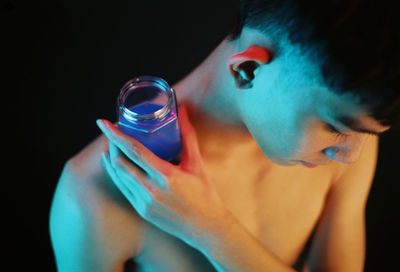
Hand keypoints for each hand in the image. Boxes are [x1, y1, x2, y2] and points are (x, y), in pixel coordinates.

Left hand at [96, 105, 227, 250]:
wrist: (205, 227)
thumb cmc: (204, 194)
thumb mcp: (196, 164)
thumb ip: (187, 136)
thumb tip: (182, 110)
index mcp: (166, 175)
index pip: (134, 150)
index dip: (116, 135)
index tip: (104, 123)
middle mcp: (151, 190)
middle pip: (121, 162)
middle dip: (112, 143)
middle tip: (112, 130)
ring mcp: (144, 202)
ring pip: (118, 176)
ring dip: (112, 158)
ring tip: (110, 144)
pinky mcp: (141, 211)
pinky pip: (123, 188)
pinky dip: (115, 174)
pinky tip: (113, 164)